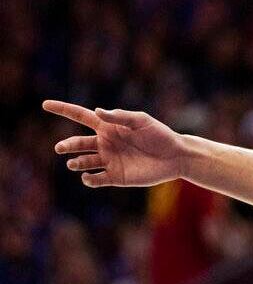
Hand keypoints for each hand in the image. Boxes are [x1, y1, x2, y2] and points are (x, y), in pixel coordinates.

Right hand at [43, 100, 184, 186]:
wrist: (175, 157)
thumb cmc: (160, 135)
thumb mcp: (141, 121)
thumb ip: (120, 116)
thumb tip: (97, 111)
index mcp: (108, 127)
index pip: (80, 116)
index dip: (63, 110)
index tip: (45, 104)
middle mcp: (105, 143)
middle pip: (78, 143)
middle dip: (67, 145)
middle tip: (61, 148)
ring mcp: (109, 160)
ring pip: (84, 162)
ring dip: (76, 162)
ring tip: (73, 163)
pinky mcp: (116, 177)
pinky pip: (97, 179)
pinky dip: (89, 179)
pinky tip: (88, 177)